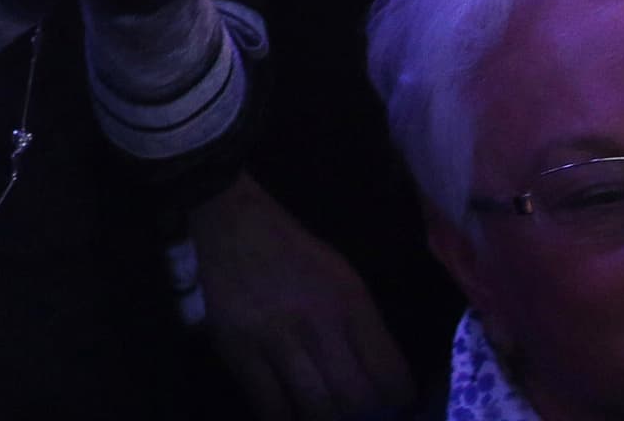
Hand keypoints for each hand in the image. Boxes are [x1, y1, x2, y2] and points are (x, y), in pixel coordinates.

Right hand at [191, 179, 413, 420]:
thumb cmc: (292, 252)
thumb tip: (379, 381)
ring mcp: (275, 337)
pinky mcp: (237, 348)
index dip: (396, 400)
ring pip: (316, 408)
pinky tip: (288, 411)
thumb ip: (363, 327)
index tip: (389, 403)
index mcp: (351, 302)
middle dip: (361, 414)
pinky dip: (284, 417)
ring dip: (324, 417)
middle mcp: (318, 322)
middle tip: (353, 410)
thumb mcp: (343, 278)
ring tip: (322, 410)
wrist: (228, 222)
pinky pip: (270, 405)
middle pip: (356, 399)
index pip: (391, 376)